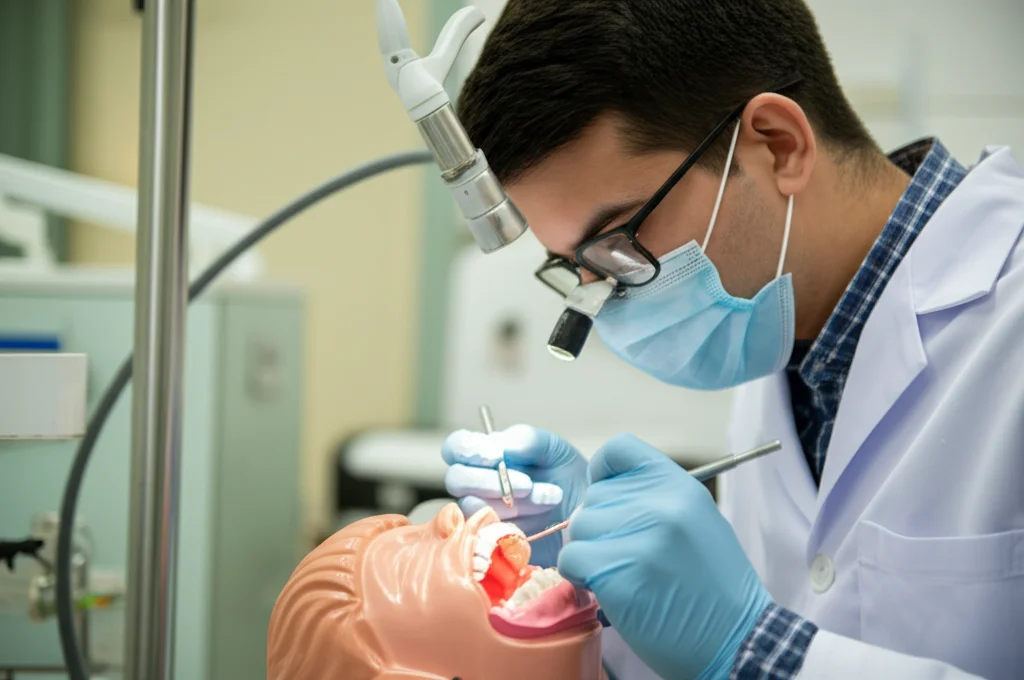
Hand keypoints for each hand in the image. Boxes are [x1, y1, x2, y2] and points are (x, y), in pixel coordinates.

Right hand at [442, 425, 587, 567]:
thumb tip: (503, 446)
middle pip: (456, 479)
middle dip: (491, 481)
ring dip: (515, 503)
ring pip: (474, 507)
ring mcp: (481, 514)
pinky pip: (486, 535)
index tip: (495, 456)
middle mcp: (476, 484)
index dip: (467, 449)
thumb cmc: (564, 476)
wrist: (586, 511)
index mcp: (485, 454)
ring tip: (549, 499)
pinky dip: (515, 527)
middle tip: (527, 484)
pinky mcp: (491, 541)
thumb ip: (527, 439)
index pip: (456, 446)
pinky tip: (540, 523)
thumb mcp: (552, 449)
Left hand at [558, 434, 771, 679]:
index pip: (619, 449)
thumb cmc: (711, 585)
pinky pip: (571, 558)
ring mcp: (640, 538)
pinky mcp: (619, 573)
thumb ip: (652, 499)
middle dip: (598, 528)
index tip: (610, 502)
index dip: (604, 475)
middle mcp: (661, 504)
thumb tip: (600, 493)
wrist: (736, 640)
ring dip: (588, 553)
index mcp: (679, 485)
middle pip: (593, 497)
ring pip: (578, 528)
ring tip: (620, 574)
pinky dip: (579, 576)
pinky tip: (605, 589)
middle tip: (623, 557)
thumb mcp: (694, 520)